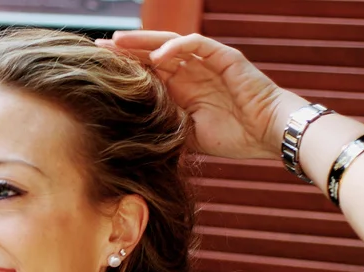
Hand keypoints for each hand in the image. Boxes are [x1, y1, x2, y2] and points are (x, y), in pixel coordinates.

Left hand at [96, 31, 308, 159]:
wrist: (268, 135)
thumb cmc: (232, 138)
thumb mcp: (186, 135)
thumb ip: (162, 127)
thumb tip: (126, 135)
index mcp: (181, 89)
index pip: (147, 73)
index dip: (123, 70)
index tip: (95, 71)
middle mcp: (191, 71)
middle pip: (152, 53)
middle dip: (124, 50)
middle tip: (96, 47)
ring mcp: (208, 62)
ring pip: (171, 42)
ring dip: (143, 41)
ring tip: (118, 42)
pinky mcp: (226, 57)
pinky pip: (198, 45)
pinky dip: (177, 46)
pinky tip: (158, 54)